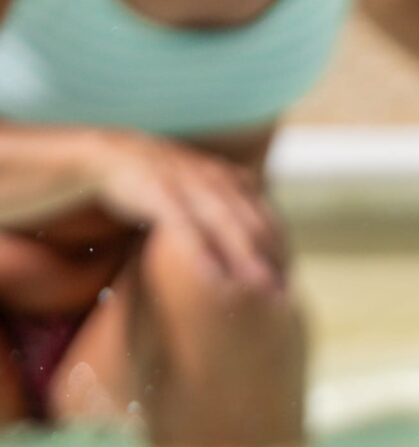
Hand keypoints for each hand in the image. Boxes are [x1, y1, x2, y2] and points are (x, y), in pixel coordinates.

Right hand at [86, 131, 286, 290]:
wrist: (102, 153)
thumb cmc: (153, 178)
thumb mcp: (194, 187)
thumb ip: (222, 206)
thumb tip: (247, 239)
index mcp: (225, 177)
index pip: (262, 216)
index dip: (278, 248)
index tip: (287, 280)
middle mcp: (211, 177)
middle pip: (250, 221)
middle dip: (269, 257)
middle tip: (283, 294)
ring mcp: (185, 181)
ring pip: (224, 222)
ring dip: (244, 256)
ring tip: (260, 287)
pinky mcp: (156, 189)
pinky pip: (183, 224)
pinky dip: (201, 250)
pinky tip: (214, 277)